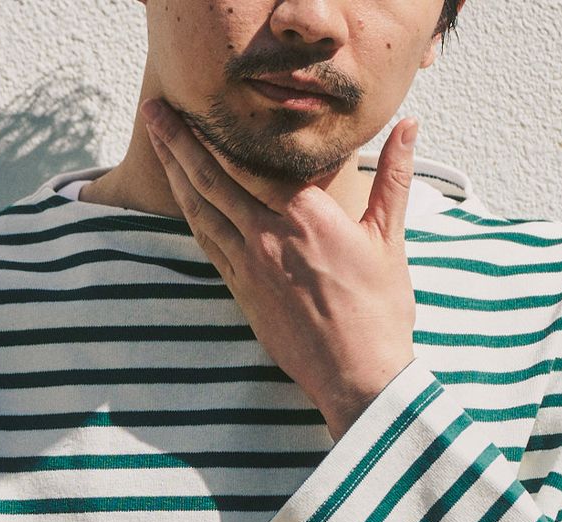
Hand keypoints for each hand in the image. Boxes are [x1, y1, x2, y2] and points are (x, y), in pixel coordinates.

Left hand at [140, 98, 418, 438]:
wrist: (357, 376)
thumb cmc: (378, 311)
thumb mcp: (389, 238)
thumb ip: (392, 177)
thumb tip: (409, 126)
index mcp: (305, 214)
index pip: (252, 159)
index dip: (218, 130)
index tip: (196, 106)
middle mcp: (268, 235)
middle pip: (212, 178)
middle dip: (179, 142)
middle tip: (153, 111)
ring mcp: (250, 267)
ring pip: (201, 210)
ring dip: (174, 174)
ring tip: (155, 144)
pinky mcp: (243, 295)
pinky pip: (208, 245)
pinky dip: (191, 216)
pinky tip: (180, 199)